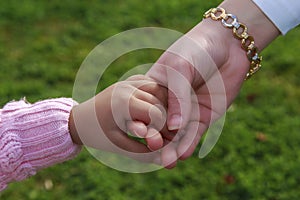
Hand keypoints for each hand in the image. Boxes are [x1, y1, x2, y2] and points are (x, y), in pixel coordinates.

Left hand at [69, 75, 166, 162]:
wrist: (80, 119)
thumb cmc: (99, 136)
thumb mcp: (120, 146)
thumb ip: (144, 152)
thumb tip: (167, 160)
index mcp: (123, 102)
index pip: (157, 115)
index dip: (165, 131)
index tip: (166, 144)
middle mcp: (127, 87)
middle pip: (160, 103)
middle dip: (167, 121)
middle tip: (169, 137)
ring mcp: (129, 81)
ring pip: (160, 91)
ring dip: (166, 108)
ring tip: (163, 125)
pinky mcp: (130, 80)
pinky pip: (152, 85)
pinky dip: (159, 97)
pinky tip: (159, 110)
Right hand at [146, 0, 278, 167]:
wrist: (227, 45)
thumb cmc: (197, 49)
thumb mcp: (181, 68)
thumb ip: (177, 97)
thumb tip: (174, 127)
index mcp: (155, 89)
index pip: (146, 109)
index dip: (142, 123)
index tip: (140, 136)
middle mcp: (168, 103)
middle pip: (160, 125)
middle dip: (158, 141)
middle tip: (155, 157)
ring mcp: (186, 111)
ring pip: (177, 134)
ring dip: (173, 148)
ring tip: (168, 162)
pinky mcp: (203, 117)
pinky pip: (195, 133)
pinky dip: (189, 143)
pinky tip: (184, 153)